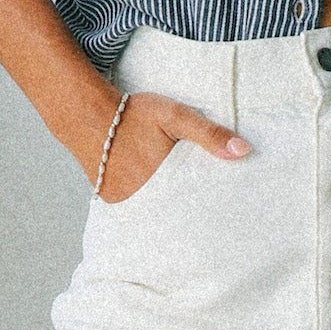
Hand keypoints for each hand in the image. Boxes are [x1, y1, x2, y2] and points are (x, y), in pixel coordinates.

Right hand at [94, 91, 250, 201]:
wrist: (86, 115)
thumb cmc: (134, 114)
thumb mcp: (175, 116)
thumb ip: (209, 134)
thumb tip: (244, 151)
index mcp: (165, 180)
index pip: (195, 202)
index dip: (209, 204)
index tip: (223, 209)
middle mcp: (144, 197)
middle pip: (176, 210)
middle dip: (191, 210)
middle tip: (209, 215)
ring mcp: (126, 201)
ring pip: (156, 212)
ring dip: (169, 209)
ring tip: (187, 213)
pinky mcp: (112, 200)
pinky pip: (137, 208)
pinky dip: (148, 204)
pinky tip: (157, 197)